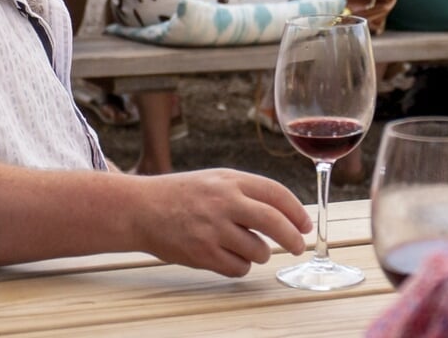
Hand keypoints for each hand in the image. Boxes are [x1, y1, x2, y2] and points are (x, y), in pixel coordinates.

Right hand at [133, 169, 311, 276]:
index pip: (276, 193)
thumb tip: (286, 214)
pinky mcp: (202, 253)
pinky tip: (229, 256)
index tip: (305, 225)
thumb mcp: (217, 179)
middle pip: (273, 222)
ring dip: (260, 253)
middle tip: (298, 246)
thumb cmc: (183, 194)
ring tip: (246, 247)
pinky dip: (240, 266)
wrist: (141, 208)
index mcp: (230, 181)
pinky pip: (238, 268)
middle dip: (293, 238)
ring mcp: (212, 229)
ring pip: (257, 250)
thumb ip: (248, 192)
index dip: (296, 211)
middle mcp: (223, 202)